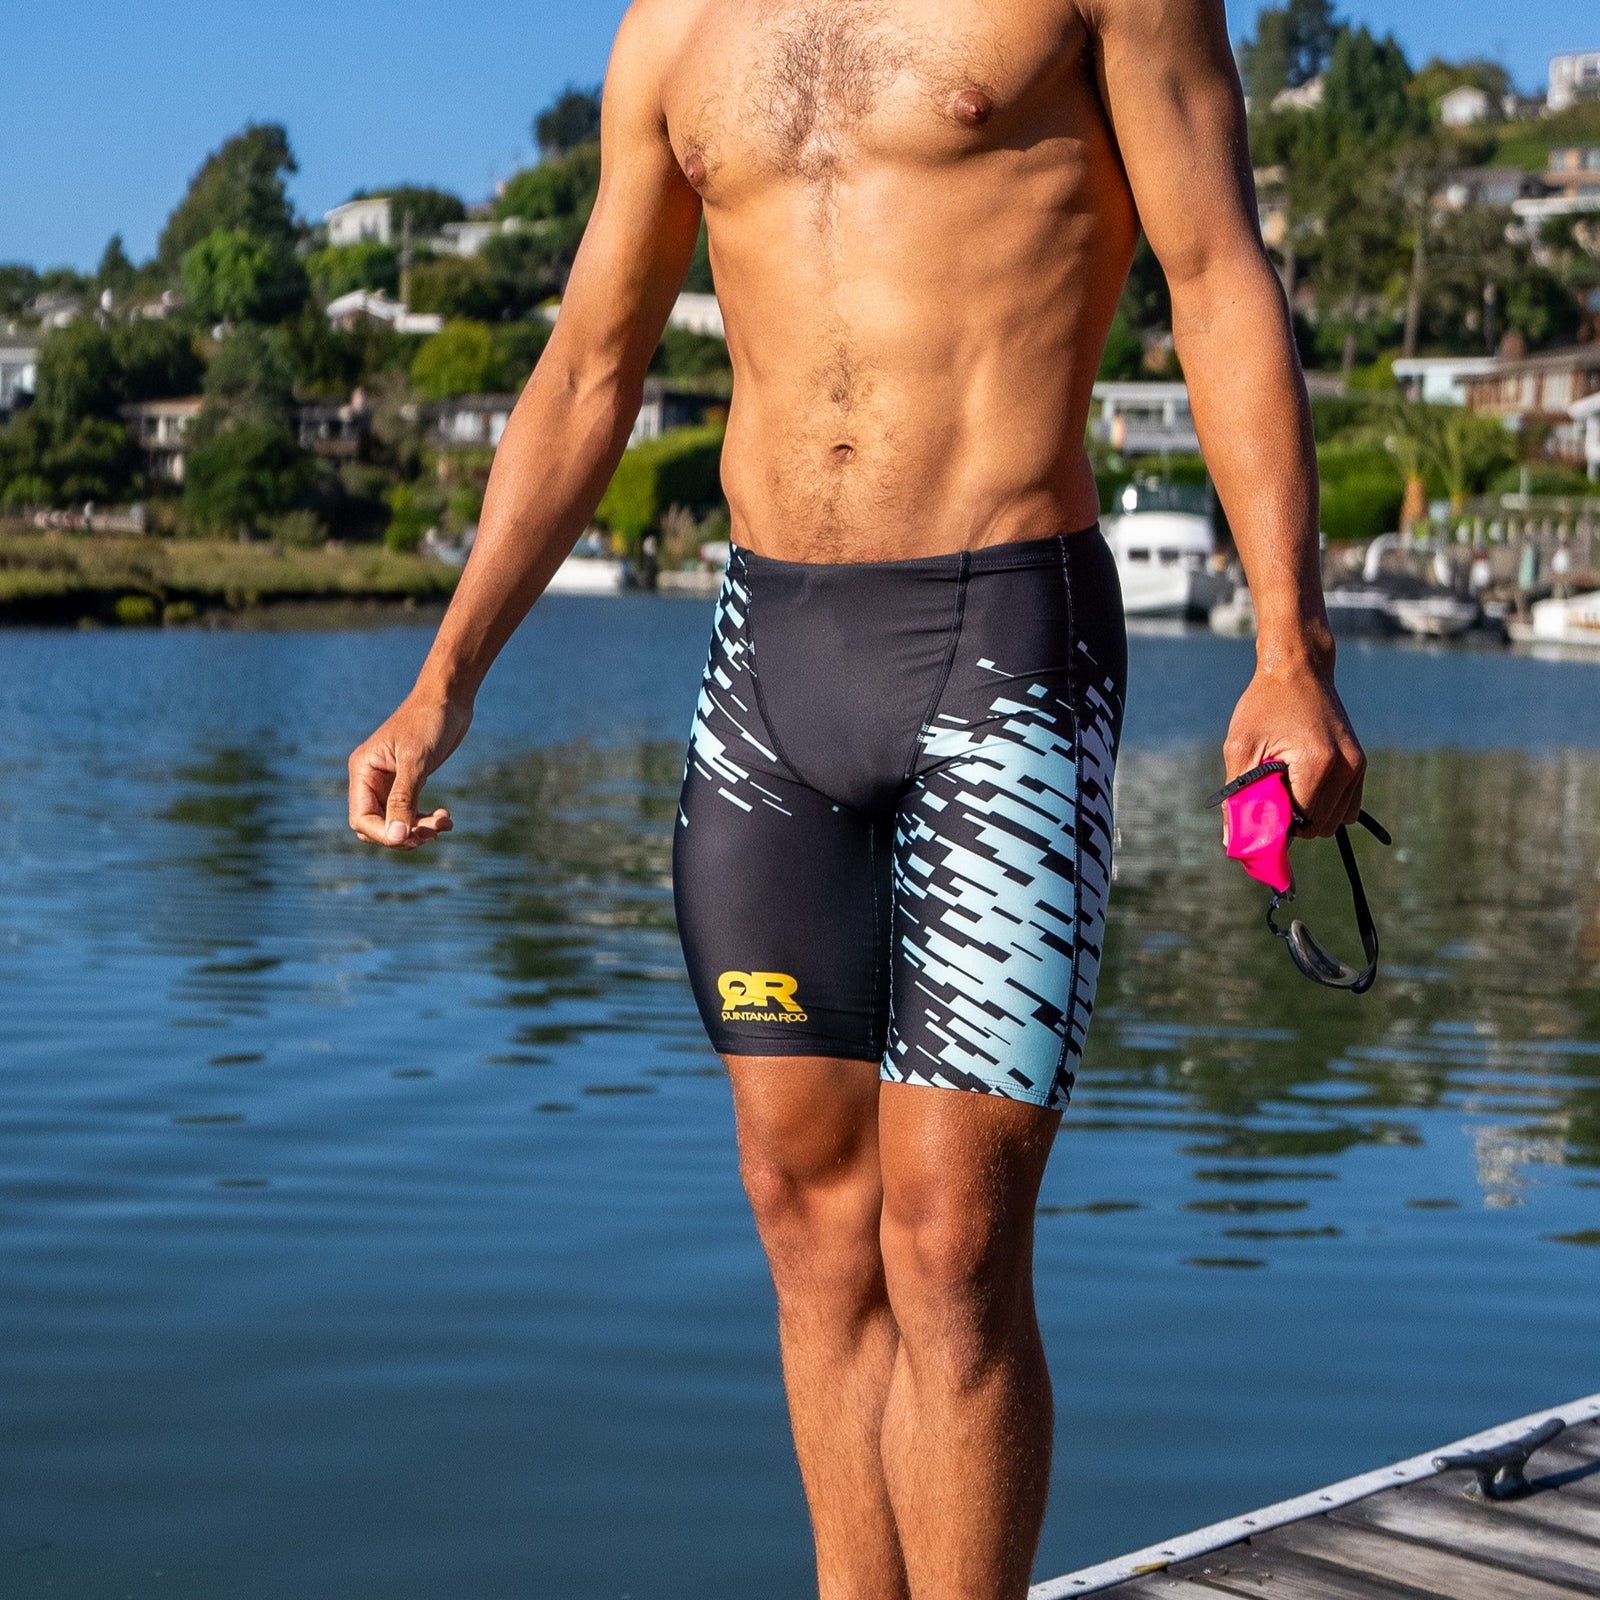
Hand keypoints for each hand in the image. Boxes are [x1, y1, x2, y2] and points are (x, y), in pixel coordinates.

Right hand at [347, 691, 472, 848]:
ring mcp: (389, 781)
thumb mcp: (416, 762)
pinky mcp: (409, 782)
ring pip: (397, 822)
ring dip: (419, 829)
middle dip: (403, 835)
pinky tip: (446, 819)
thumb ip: (403, 800)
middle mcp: (371, 778)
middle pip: (377, 826)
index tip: (413, 837)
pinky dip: (426, 820)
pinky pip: (410, 813)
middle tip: (432, 833)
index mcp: (363, 770)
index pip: (362, 818)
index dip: (385, 834)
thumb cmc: (429, 722)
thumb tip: (397, 836)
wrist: (449, 698)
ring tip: (445, 824)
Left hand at [1223, 655, 1364, 838]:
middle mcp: (1347, 767)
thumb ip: (1238, 797)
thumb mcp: (1240, 748)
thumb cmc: (1264, 705)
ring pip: (1334, 822)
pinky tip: (1302, 784)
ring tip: (1286, 781)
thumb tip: (1232, 842)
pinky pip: (1345, 809)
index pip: (1302, 822)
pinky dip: (1322, 806)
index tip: (1258, 811)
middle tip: (1270, 790)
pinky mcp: (1360, 765)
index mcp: (1319, 762)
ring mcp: (1358, 766)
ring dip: (1307, 814)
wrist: (1298, 670)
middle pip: (1319, 827)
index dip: (1277, 825)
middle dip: (1292, 821)